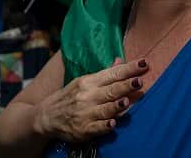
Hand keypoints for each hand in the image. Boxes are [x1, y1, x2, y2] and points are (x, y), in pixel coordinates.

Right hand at [33, 57, 149, 142]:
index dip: (129, 68)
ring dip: (116, 105)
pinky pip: (95, 128)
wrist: (46, 116)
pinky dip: (104, 126)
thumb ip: (105, 74)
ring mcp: (85, 113)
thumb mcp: (85, 81)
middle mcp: (87, 96)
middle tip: (140, 81)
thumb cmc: (71, 96)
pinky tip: (112, 124)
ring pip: (104, 109)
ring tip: (126, 101)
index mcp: (89, 82)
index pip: (113, 74)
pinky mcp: (83, 130)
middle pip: (110, 90)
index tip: (144, 63)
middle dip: (125, 85)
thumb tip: (121, 61)